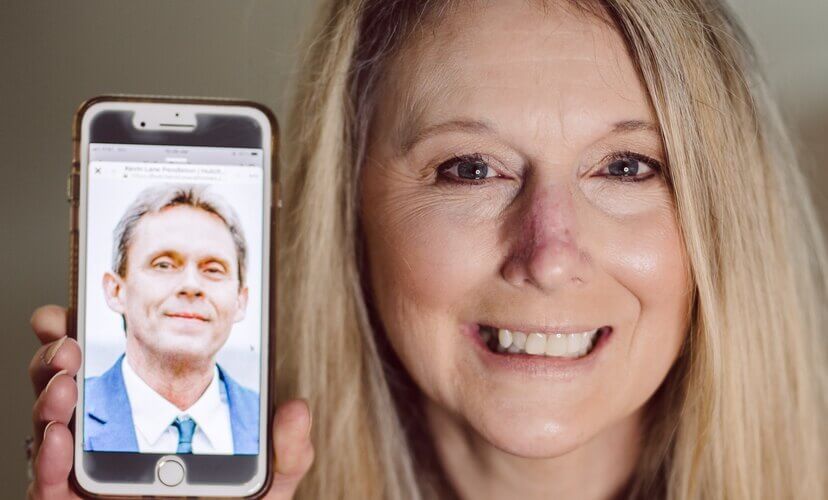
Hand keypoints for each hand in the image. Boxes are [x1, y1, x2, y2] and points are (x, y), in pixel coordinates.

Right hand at [27, 305, 314, 498]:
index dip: (92, 338)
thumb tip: (295, 409)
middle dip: (60, 357)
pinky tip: (59, 437)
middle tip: (69, 340)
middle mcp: (111, 449)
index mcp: (150, 428)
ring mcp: (89, 481)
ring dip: (49, 398)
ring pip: (49, 432)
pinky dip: (47, 461)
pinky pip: (48, 489)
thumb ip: (284, 454)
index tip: (85, 311)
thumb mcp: (266, 489)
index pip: (114, 374)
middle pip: (70, 393)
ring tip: (67, 380)